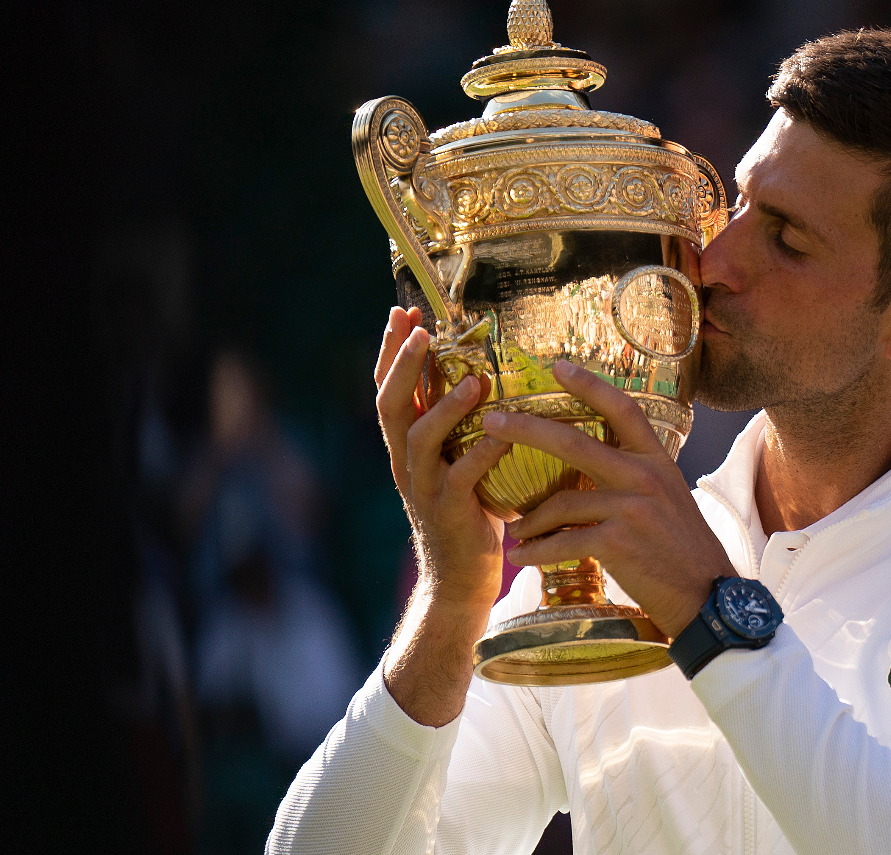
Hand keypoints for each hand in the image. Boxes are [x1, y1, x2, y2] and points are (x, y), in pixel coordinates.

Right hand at [375, 306, 510, 608]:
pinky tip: (501, 436)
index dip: (391, 350)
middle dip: (403, 364)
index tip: (403, 311)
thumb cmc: (469, 511)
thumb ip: (461, 424)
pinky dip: (481, 454)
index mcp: (405, 445)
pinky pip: (462, 478)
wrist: (459, 579)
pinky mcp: (450, 512)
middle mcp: (406, 461)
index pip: (388, 387)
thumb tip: (485, 371)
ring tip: (472, 381)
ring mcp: (424, 487)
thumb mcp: (457, 461)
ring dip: (445, 407)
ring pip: (421, 439)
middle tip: (419, 330)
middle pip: (390, 405)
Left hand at [482, 360, 732, 638]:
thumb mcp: (668, 499)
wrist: (707, 597)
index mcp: (657, 461)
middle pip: (574, 443)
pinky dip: (537, 552)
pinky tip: (522, 557)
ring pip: (561, 503)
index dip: (590, 384)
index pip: (623, 410)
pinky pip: (563, 542)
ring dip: (531, 519)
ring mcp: (631, 509)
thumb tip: (595, 464)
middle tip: (491, 422)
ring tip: (514, 529)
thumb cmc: (682, 550)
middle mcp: (644, 477)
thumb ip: (636, 477)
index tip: (558, 366)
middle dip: (526, 430)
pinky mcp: (617, 543)